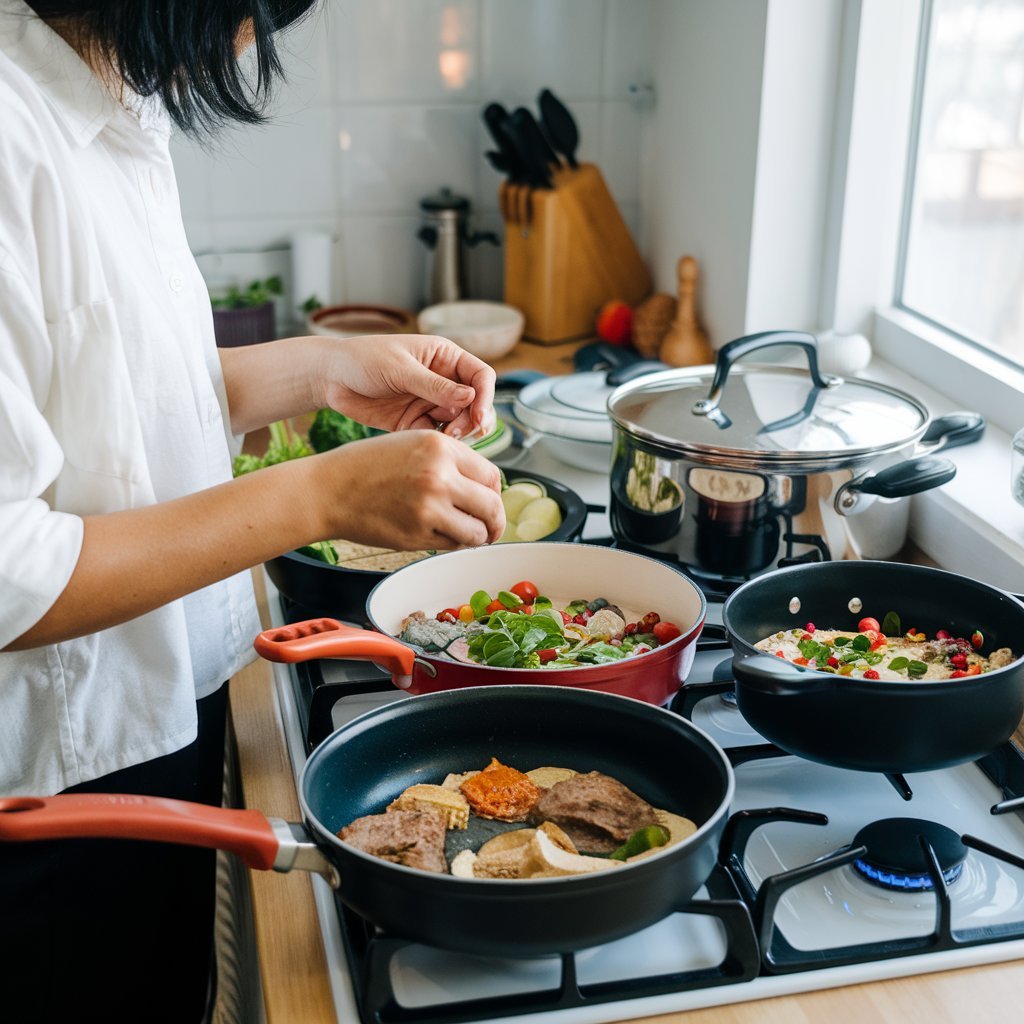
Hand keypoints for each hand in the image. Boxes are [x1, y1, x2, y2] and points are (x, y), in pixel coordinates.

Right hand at [312, 430, 504, 548]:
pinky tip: (441, 536)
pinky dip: (453, 544)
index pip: (491, 475)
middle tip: (492, 528)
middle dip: (496, 521)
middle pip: (492, 505)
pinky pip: (453, 544)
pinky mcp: (417, 534)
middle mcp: (439, 475)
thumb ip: (450, 462)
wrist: (328, 490)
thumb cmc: (367, 466)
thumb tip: (487, 489)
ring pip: (478, 531)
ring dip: (477, 537)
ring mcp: (429, 507)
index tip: (490, 501)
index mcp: (440, 446)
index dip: (494, 492)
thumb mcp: (412, 444)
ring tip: (467, 534)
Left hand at [315, 335, 495, 439]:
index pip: (480, 376)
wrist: (329, 378)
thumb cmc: (362, 360)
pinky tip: (425, 444)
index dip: (485, 396)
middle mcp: (442, 380)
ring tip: (443, 439)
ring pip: (459, 423)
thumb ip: (434, 386)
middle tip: (456, 433)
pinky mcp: (415, 422)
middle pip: (475, 404)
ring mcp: (430, 402)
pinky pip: (436, 436)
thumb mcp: (400, 369)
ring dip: (457, 434)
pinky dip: (436, 442)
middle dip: (472, 420)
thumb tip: (471, 398)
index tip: (477, 417)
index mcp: (444, 357)